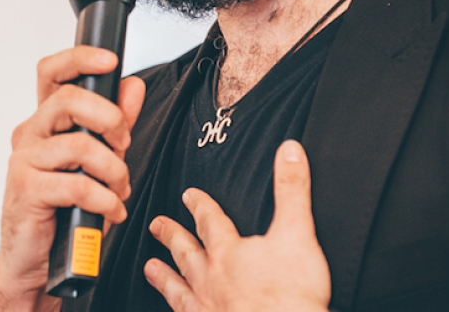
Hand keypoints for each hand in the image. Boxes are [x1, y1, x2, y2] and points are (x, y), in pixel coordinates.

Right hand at [0, 45, 145, 311]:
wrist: (36, 260)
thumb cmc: (65, 208)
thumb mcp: (100, 159)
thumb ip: (116, 121)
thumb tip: (132, 86)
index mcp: (48, 120)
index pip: (53, 72)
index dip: (81, 59)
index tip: (111, 61)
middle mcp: (32, 133)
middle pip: (69, 99)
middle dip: (110, 118)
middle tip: (124, 143)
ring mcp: (25, 159)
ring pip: (79, 145)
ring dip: (114, 170)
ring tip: (120, 189)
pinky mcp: (26, 188)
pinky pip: (76, 184)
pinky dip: (105, 199)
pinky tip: (111, 210)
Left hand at [144, 140, 330, 311]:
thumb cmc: (291, 297)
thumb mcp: (298, 234)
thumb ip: (292, 191)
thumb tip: (289, 152)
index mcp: (229, 252)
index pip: (210, 220)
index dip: (199, 205)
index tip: (188, 195)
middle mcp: (212, 281)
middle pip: (187, 253)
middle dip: (172, 236)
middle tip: (156, 225)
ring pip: (180, 290)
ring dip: (166, 278)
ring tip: (150, 268)